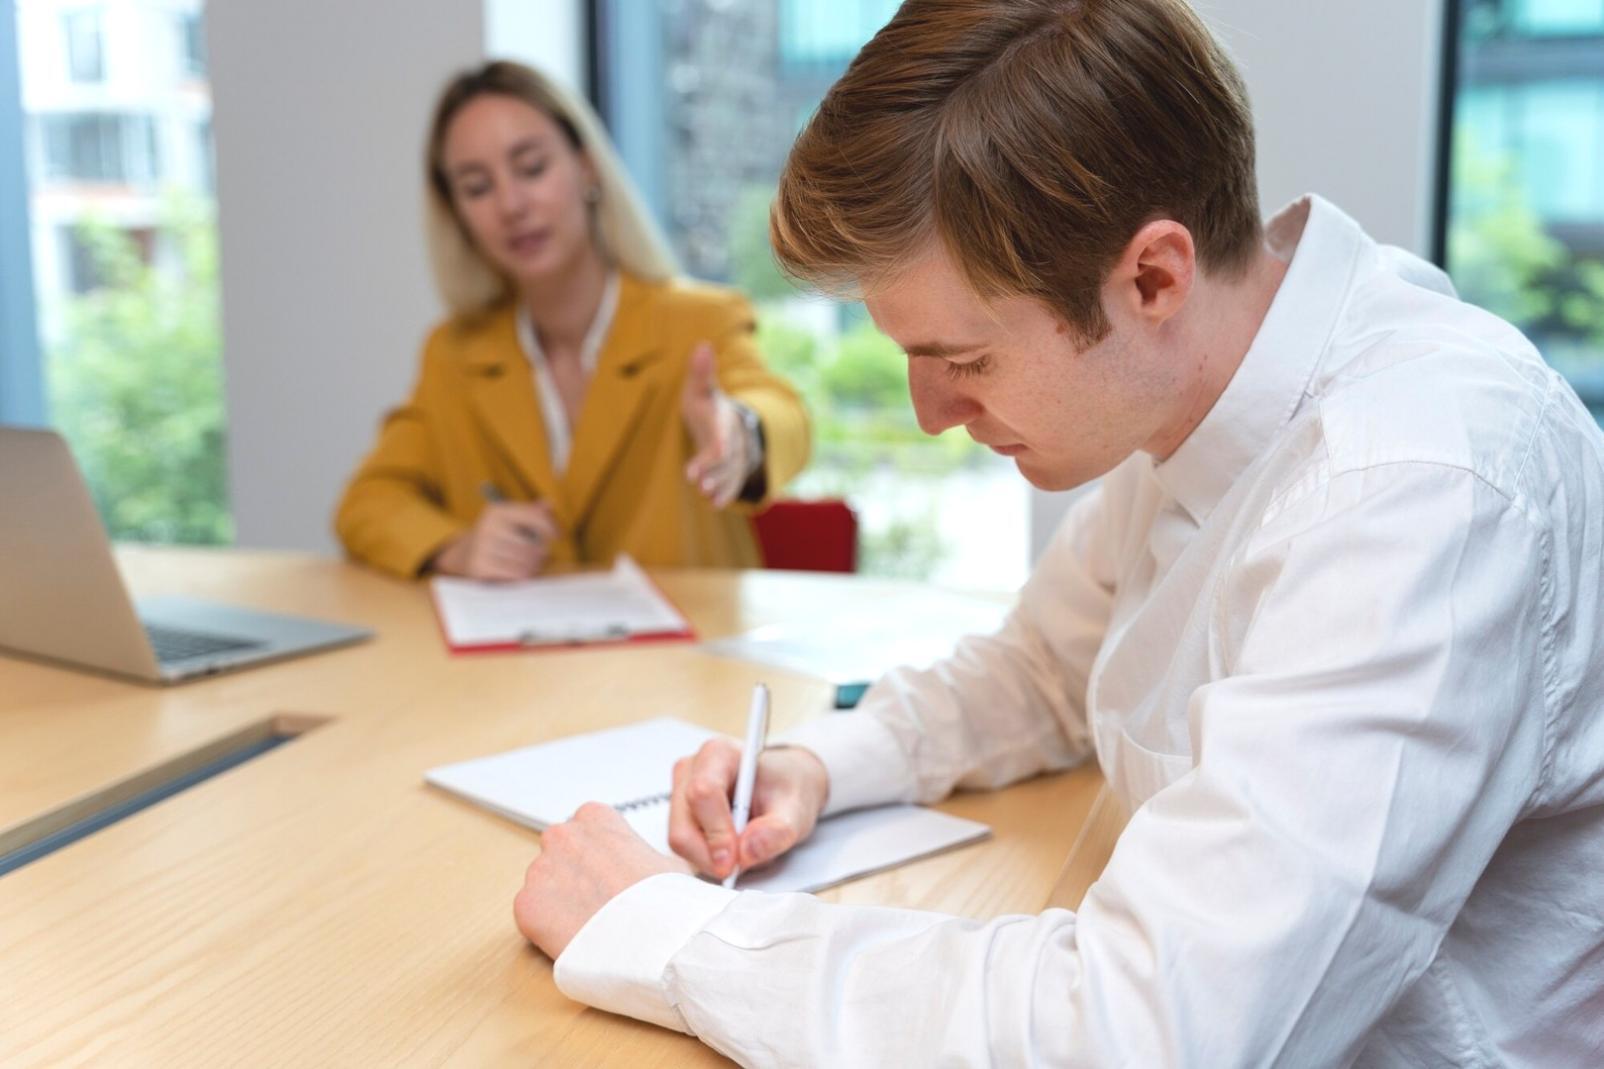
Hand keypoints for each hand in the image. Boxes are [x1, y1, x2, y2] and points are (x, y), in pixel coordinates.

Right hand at [433, 501, 558, 580]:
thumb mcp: (511, 521)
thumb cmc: (497, 537)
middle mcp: (488, 526)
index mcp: (497, 511)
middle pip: (532, 543)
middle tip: (541, 556)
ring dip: (534, 566)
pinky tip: (523, 573)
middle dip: (541, 552)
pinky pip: (515, 574)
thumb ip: (531, 513)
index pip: (534, 516)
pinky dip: (523, 576)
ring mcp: (482, 546)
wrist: (464, 555)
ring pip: (525, 561)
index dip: (550, 526)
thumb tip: (548, 504)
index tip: (557, 535)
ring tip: (532, 565)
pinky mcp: (480, 566)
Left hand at [514, 802, 688, 959]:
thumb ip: (642, 854)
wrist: (652, 938)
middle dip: (573, 875)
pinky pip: (531, 915)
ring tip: (590, 923)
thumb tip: (648, 867)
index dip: (598, 856)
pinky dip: (546, 928)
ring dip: (559, 901)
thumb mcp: (667, 861)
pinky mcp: (525, 905)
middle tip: (598, 901)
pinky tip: (574, 936)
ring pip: (543, 885)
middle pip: (559, 854)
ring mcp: (539, 870)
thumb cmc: (665, 900)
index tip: (610, 875)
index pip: (585, 829)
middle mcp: (561, 836)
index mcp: (595, 817)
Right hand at [667, 740, 829, 880]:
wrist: (783, 787)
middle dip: (712, 855)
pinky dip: (708, 860)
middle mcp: (691, 771)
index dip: (717, 832)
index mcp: (719, 754)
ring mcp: (680, 795)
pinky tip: (731, 850)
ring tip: (743, 850)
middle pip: (683, 827)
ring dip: (711, 859)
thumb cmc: (786, 788)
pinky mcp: (680, 818)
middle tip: (741, 865)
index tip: (735, 860)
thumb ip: (778, 830)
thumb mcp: (796, 808)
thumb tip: (748, 850)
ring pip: (681, 843)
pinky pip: (684, 851)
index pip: (703, 793)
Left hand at [680, 343, 753, 508]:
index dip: (718, 443)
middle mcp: (732, 440)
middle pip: (726, 458)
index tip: (717, 451)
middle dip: (716, 470)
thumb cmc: (708, 405)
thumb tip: (702, 345)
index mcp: (723, 420)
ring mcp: (734, 457)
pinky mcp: (732, 470)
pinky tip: (714, 504)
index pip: (722, 433)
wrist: (727, 420)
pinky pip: (732, 483)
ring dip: (719, 484)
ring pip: (729, 472)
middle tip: (701, 484)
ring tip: (706, 495)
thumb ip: (701, 372)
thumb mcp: (701, 388)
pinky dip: (725, 493)